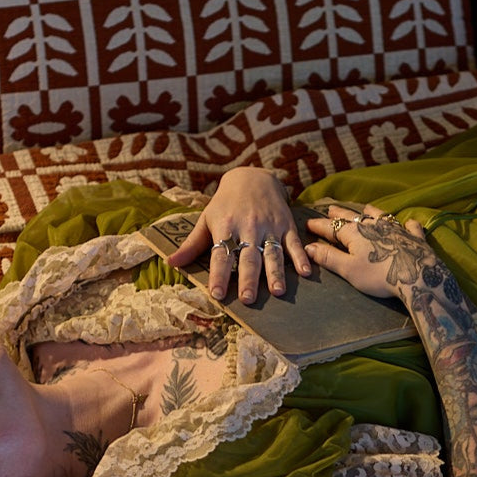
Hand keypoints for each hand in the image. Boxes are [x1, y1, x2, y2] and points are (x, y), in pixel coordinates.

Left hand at [167, 166, 312, 303]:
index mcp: (225, 227)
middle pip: (248, 257)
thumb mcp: (206, 219)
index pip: (221, 255)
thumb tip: (170, 263)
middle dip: (248, 278)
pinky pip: (294, 243)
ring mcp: (269, 226)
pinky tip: (306, 273)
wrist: (253, 177)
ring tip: (277, 292)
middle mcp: (248, 227)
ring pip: (272, 253)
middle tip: (247, 299)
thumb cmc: (226, 204)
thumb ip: (192, 244)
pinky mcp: (286, 225)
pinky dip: (301, 257)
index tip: (217, 294)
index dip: (219, 275)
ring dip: (275, 273)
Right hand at [305, 204, 432, 300]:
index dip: (318, 226)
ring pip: (379, 215)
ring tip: (364, 208)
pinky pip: (409, 226)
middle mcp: (373, 225)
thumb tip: (308, 247)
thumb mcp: (349, 269)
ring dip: (369, 211)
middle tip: (330, 209)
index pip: (331, 227)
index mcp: (354, 233)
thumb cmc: (379, 275)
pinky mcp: (413, 237)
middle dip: (339, 214)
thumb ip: (329, 257)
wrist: (416, 276)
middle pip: (352, 216)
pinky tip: (409, 222)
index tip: (307, 224)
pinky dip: (407, 223)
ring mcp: (395, 229)